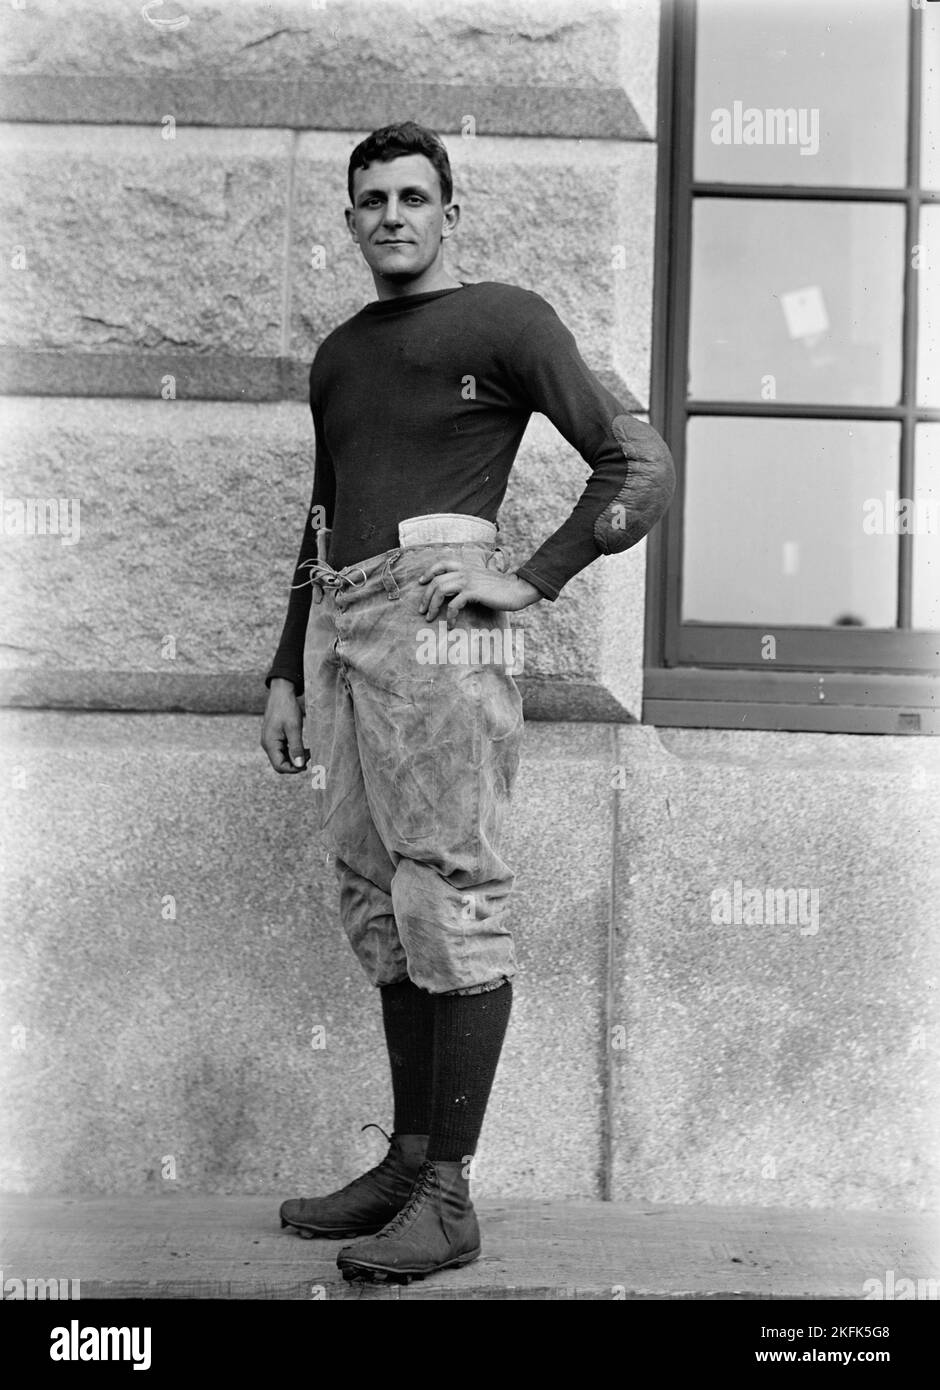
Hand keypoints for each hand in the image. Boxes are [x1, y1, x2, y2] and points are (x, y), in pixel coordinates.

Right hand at [260, 679, 308, 773]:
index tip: (307, 765)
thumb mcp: (294, 728)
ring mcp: (269, 740)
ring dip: (294, 757)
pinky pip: (282, 749)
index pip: (279, 766)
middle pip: (280, 763)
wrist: (281, 692)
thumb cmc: (287, 708)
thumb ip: (296, 748)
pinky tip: (303, 747)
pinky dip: (292, 751)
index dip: (293, 769)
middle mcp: (267, 744)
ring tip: (308, 751)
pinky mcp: (274, 736)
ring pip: (281, 757)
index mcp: (270, 743)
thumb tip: (300, 765)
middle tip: (309, 756)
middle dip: (295, 764)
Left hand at [417, 560, 541, 624]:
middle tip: (423, 610)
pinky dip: (449, 616)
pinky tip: (451, 624)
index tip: (421, 582)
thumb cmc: (502, 588)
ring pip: (440, 590)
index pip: (441, 564)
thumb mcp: (482, 580)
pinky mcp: (473, 592)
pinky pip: (454, 604)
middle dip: (426, 596)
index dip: (429, 572)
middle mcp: (465, 571)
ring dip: (432, 605)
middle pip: (436, 580)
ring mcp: (468, 581)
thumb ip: (470, 581)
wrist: (517, 589)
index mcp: (466, 566)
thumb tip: (460, 593)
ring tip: (430, 617)